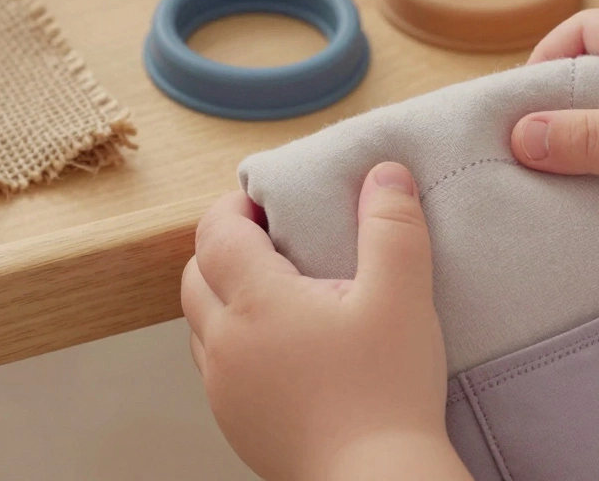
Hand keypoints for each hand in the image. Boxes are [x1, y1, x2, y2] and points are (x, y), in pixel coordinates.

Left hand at [181, 163, 470, 480]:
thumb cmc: (388, 392)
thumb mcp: (403, 296)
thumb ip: (393, 227)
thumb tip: (385, 173)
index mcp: (256, 304)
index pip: (215, 233)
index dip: (233, 206)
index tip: (265, 199)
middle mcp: (225, 345)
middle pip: (195, 276)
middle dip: (224, 247)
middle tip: (272, 238)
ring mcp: (225, 390)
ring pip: (201, 324)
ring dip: (226, 296)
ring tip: (279, 291)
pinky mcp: (237, 423)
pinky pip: (217, 367)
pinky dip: (235, 342)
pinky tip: (283, 346)